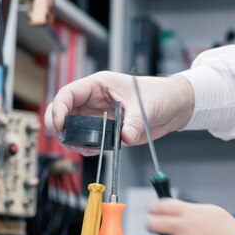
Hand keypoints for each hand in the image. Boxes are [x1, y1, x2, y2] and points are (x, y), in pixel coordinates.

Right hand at [44, 71, 194, 153]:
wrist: (175, 105)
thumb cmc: (161, 94)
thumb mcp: (147, 106)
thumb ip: (135, 122)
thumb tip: (126, 136)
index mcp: (100, 84)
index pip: (69, 93)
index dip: (59, 108)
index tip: (59, 124)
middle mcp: (95, 100)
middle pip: (65, 111)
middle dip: (59, 125)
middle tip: (63, 139)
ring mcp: (100, 115)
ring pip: (73, 127)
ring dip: (71, 138)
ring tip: (79, 147)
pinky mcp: (107, 129)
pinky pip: (89, 138)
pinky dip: (85, 146)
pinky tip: (91, 150)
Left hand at [145, 199, 234, 234]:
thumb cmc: (226, 228)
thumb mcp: (209, 210)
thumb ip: (189, 209)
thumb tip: (173, 209)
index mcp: (189, 211)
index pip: (160, 205)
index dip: (154, 208)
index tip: (154, 212)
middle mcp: (185, 226)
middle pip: (152, 223)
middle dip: (151, 226)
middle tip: (156, 229)